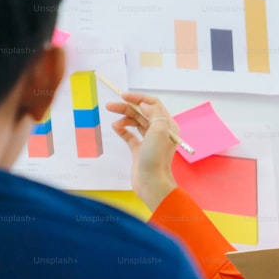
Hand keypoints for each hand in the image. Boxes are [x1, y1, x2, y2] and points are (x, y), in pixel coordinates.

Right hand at [105, 93, 178, 209]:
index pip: (153, 104)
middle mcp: (159, 131)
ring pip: (135, 123)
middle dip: (127, 107)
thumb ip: (153, 113)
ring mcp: (149, 141)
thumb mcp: (159, 130)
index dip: (138, 98)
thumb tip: (144, 104)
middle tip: (110, 105)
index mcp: (167, 125)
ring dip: (124, 118)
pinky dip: (122, 130)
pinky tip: (116, 127)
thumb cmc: (156, 157)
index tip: (124, 96)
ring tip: (114, 120)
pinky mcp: (139, 150)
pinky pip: (130, 135)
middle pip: (141, 113)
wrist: (151, 182)